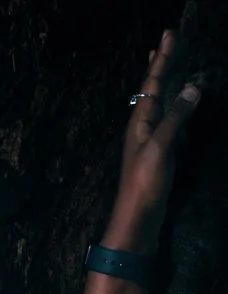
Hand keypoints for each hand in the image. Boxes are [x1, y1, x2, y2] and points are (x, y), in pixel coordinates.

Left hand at [107, 28, 201, 252]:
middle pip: (152, 88)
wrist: (137, 222)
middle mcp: (142, 127)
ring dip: (163, 81)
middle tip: (167, 40)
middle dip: (160, 64)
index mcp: (140, 122)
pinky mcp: (158, 154)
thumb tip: (192, 87)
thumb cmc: (143, 185)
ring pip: (158, 102)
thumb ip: (175, 118)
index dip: (162, 59)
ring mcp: (149, 141)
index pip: (152, 83)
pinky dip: (171, 104)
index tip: (169, 35)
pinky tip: (174, 103)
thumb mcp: (159, 149)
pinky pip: (166, 120)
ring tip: (165, 62)